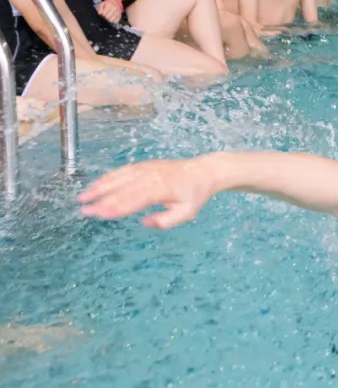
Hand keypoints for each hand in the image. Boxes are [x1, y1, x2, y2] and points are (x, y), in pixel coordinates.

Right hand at [79, 158, 216, 228]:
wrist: (203, 171)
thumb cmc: (195, 193)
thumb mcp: (187, 212)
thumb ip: (166, 221)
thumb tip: (145, 222)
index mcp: (161, 188)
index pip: (134, 199)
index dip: (116, 207)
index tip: (101, 214)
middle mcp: (151, 176)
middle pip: (122, 189)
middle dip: (101, 200)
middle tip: (84, 210)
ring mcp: (146, 168)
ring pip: (118, 177)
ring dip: (100, 187)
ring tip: (83, 198)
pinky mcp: (143, 165)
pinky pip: (122, 171)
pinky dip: (108, 178)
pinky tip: (97, 185)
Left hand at [97, 0, 122, 22]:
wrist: (116, 2)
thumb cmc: (108, 3)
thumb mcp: (102, 4)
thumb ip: (100, 9)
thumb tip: (100, 13)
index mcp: (109, 5)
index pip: (104, 14)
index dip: (102, 15)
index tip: (103, 13)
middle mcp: (114, 9)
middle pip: (108, 17)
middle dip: (105, 17)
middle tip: (106, 15)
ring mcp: (118, 13)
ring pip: (111, 20)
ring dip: (109, 19)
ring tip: (109, 17)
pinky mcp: (120, 16)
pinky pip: (115, 21)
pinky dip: (113, 21)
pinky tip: (112, 18)